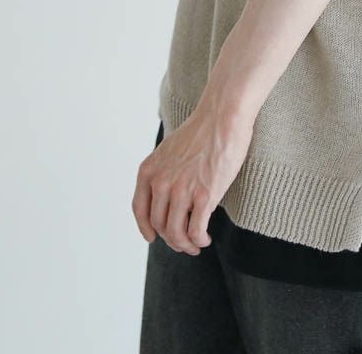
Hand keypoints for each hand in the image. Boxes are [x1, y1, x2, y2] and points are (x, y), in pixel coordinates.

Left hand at [131, 106, 253, 254]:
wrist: (222, 116)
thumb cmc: (202, 129)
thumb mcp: (170, 149)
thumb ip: (164, 171)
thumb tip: (168, 194)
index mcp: (149, 170)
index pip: (140, 210)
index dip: (145, 228)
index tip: (152, 238)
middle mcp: (161, 182)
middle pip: (160, 225)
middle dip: (171, 239)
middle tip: (184, 242)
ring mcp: (181, 190)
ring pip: (176, 233)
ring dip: (185, 245)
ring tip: (196, 245)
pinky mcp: (204, 196)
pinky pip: (195, 231)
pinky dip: (199, 240)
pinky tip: (206, 238)